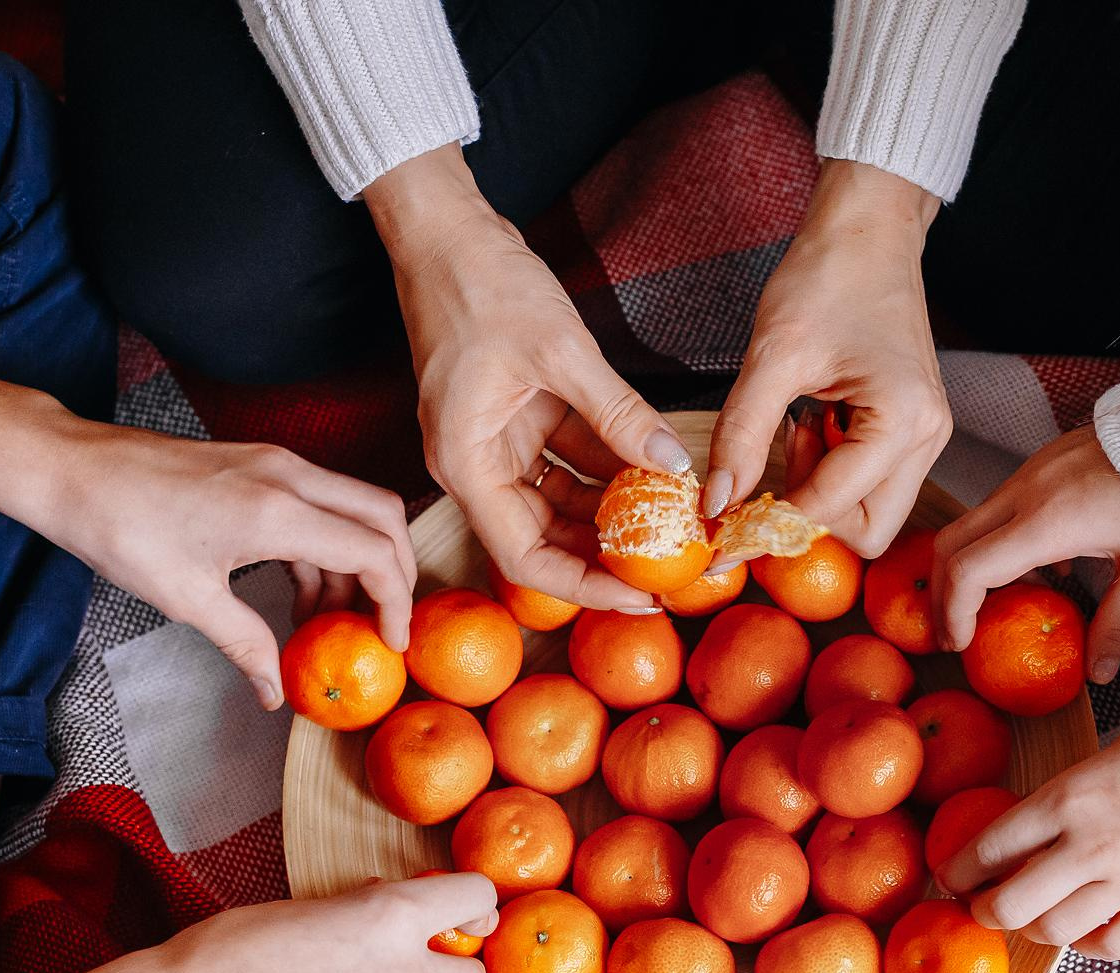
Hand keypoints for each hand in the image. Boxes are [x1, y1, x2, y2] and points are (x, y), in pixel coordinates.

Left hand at [22, 415, 416, 708]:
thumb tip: (274, 692)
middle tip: (383, 624)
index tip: (391, 643)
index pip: (373, 552)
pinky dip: (323, 547)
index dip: (395, 602)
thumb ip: (246, 644)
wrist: (72, 469)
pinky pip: (316, 504)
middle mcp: (288, 476)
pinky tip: (297, 592)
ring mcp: (274, 464)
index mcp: (277, 510)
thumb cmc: (120, 527)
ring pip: (351, 508)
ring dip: (355, 563)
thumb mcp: (187, 598)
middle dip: (396, 573)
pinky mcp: (257, 465)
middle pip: (383, 517)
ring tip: (328, 621)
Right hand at [367, 147, 691, 609]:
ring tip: (674, 521)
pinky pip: (567, 461)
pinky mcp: (517, 420)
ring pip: (561, 503)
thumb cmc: (480, 283)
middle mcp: (476, 467)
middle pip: (545, 540)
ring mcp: (497, 445)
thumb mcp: (559, 350)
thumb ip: (618, 413)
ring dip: (613, 513)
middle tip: (672, 566)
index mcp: (467, 466)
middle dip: (607, 556)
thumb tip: (674, 464)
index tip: (641, 594)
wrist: (445, 230)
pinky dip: (608, 469)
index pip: (527, 559)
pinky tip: (656, 471)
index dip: (586, 586)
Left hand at [705, 160, 950, 556]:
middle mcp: (926, 436)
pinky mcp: (911, 428)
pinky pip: (871, 481)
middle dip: (810, 519)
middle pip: (869, 532)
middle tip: (767, 476)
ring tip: (794, 432)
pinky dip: (832, 472)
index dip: (769, 528)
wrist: (867, 230)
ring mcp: (925, 435)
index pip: (830, 508)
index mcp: (902, 420)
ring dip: (821, 494)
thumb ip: (741, 436)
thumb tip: (716, 503)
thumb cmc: (829, 275)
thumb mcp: (773, 356)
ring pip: (871, 512)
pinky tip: (810, 423)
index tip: (719, 534)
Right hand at [933, 426, 1119, 681]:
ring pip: (973, 523)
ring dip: (973, 566)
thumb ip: (1118, 624)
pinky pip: (1001, 506)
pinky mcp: (1043, 462)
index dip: (953, 612)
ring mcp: (1030, 472)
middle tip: (959, 631)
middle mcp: (1025, 492)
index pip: (969, 570)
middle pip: (951, 543)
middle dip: (944, 591)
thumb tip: (1098, 673)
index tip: (961, 643)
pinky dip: (1000, 542)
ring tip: (1007, 605)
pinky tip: (1047, 566)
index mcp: (1045, 522)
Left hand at [937, 706, 1119, 960]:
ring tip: (1030, 919)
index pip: (989, 847)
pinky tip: (1083, 931)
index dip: (959, 869)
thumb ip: (1064, 799)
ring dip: (1032, 929)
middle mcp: (1090, 846)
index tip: (952, 875)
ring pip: (1055, 932)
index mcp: (1067, 799)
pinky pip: (1111, 945)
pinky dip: (1088, 945)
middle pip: (1010, 905)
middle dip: (985, 911)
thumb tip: (1028, 833)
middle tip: (981, 906)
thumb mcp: (1102, 755)